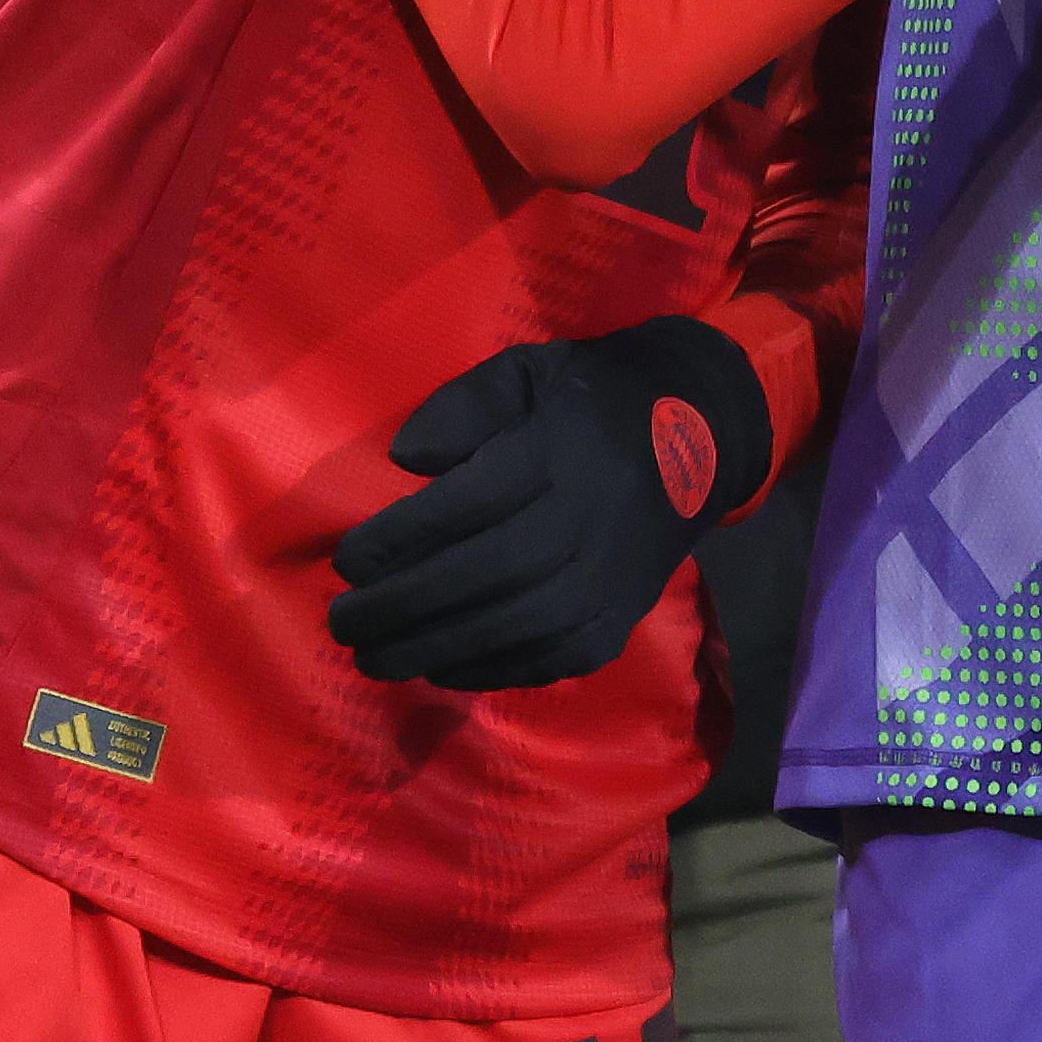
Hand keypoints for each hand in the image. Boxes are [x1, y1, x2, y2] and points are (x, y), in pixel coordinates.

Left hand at [326, 317, 774, 695]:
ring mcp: (609, 578)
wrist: (699, 435)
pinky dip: (490, 670)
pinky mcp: (620, 619)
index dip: (401, 539)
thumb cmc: (590, 400)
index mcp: (557, 452)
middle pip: (484, 574)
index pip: (468, 504)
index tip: (347, 561)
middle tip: (342, 623)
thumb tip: (406, 458)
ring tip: (373, 657)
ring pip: (514, 626)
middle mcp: (586, 520)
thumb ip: (461, 405)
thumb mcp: (525, 371)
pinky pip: (549, 658)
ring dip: (434, 648)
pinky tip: (439, 668)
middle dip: (404, 606)